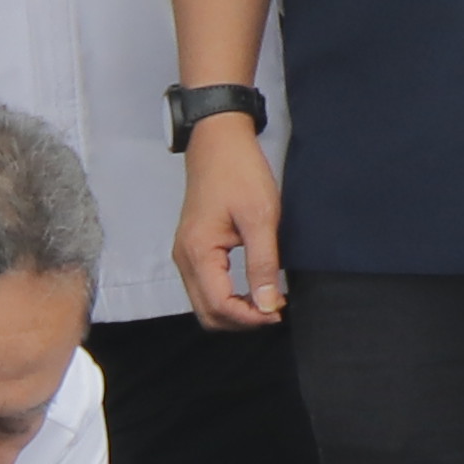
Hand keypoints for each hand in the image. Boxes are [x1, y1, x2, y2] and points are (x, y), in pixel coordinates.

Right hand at [172, 117, 285, 328]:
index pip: (220, 306)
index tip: (278, 312)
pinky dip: (227, 298)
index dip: (251, 317)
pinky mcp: (192, 250)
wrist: (218, 142)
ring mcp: (185, 256)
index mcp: (198, 252)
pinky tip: (250, 288)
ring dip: (234, 311)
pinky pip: (205, 289)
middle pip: (208, 314)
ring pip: (205, 305)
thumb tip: (267, 303)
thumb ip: (263, 264)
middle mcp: (184, 259)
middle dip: (241, 321)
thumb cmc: (238, 172)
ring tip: (265, 301)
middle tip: (273, 311)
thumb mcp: (260, 217)